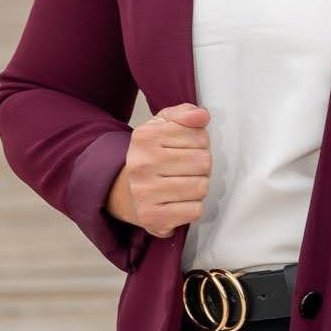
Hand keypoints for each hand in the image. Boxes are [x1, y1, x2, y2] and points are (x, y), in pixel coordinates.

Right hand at [105, 103, 211, 238]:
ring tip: (184, 183)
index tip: (188, 148)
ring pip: (201, 186)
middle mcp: (141, 164)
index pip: (200, 136)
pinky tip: (180, 201)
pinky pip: (195, 210)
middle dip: (201, 166)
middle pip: (203, 162)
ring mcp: (144, 192)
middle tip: (187, 169)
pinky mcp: (152, 217)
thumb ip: (184, 114)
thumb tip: (202, 115)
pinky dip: (193, 206)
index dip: (201, 143)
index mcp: (145, 137)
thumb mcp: (163, 126)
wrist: (127, 191)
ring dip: (199, 186)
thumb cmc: (152, 156)